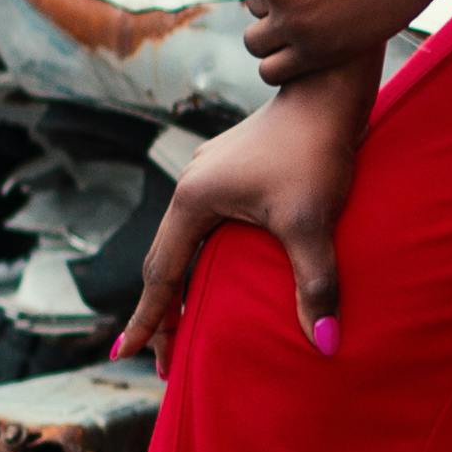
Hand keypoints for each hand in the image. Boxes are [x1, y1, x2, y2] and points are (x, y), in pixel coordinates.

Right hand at [117, 69, 368, 361]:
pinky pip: (205, 227)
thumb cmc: (315, 151)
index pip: (162, 275)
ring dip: (183, 286)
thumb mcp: (312, 222)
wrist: (327, 91)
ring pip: (184, 244)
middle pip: (166, 262)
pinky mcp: (230, 172)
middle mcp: (191, 186)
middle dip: (163, 313)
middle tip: (165, 361)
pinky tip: (218, 276)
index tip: (123, 354)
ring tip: (188, 326)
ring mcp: (209, 176)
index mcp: (193, 200)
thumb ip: (315, 283)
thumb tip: (324, 344)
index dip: (147, 320)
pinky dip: (203, 260)